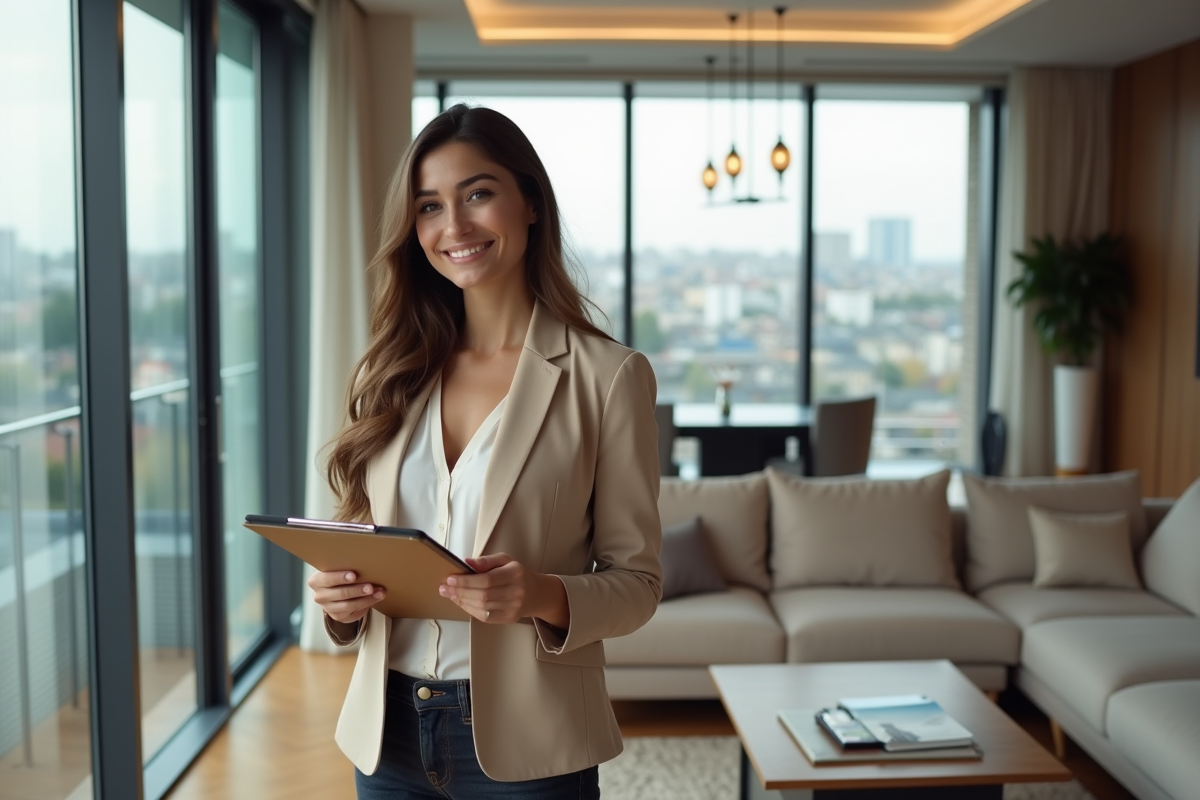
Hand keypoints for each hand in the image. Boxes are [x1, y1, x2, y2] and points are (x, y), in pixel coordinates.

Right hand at [308, 570, 385, 623]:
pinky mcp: (338, 617)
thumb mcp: (335, 568)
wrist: (333, 589)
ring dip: (366, 600)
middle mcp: (320, 596)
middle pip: (340, 594)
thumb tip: (363, 562)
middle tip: (371, 587)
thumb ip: (342, 566)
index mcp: (316, 581)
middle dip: (357, 590)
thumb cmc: (337, 574)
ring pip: (348, 606)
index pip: (327, 579)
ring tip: (379, 593)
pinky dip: (366, 606)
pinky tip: (375, 600)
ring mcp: (328, 608)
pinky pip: (353, 614)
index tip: (354, 575)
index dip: (340, 577)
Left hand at [440, 553, 567, 627]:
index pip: (487, 579)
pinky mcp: (508, 619)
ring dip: (462, 601)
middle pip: (483, 595)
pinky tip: (460, 602)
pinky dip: (469, 609)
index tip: (450, 579)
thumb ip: (486, 560)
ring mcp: (513, 608)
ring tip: (449, 594)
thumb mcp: (505, 560)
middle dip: (460, 592)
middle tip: (444, 588)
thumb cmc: (516, 574)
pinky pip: (484, 616)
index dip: (467, 581)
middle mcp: (516, 592)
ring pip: (482, 607)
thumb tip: (467, 562)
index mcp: (515, 574)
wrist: (535, 594)